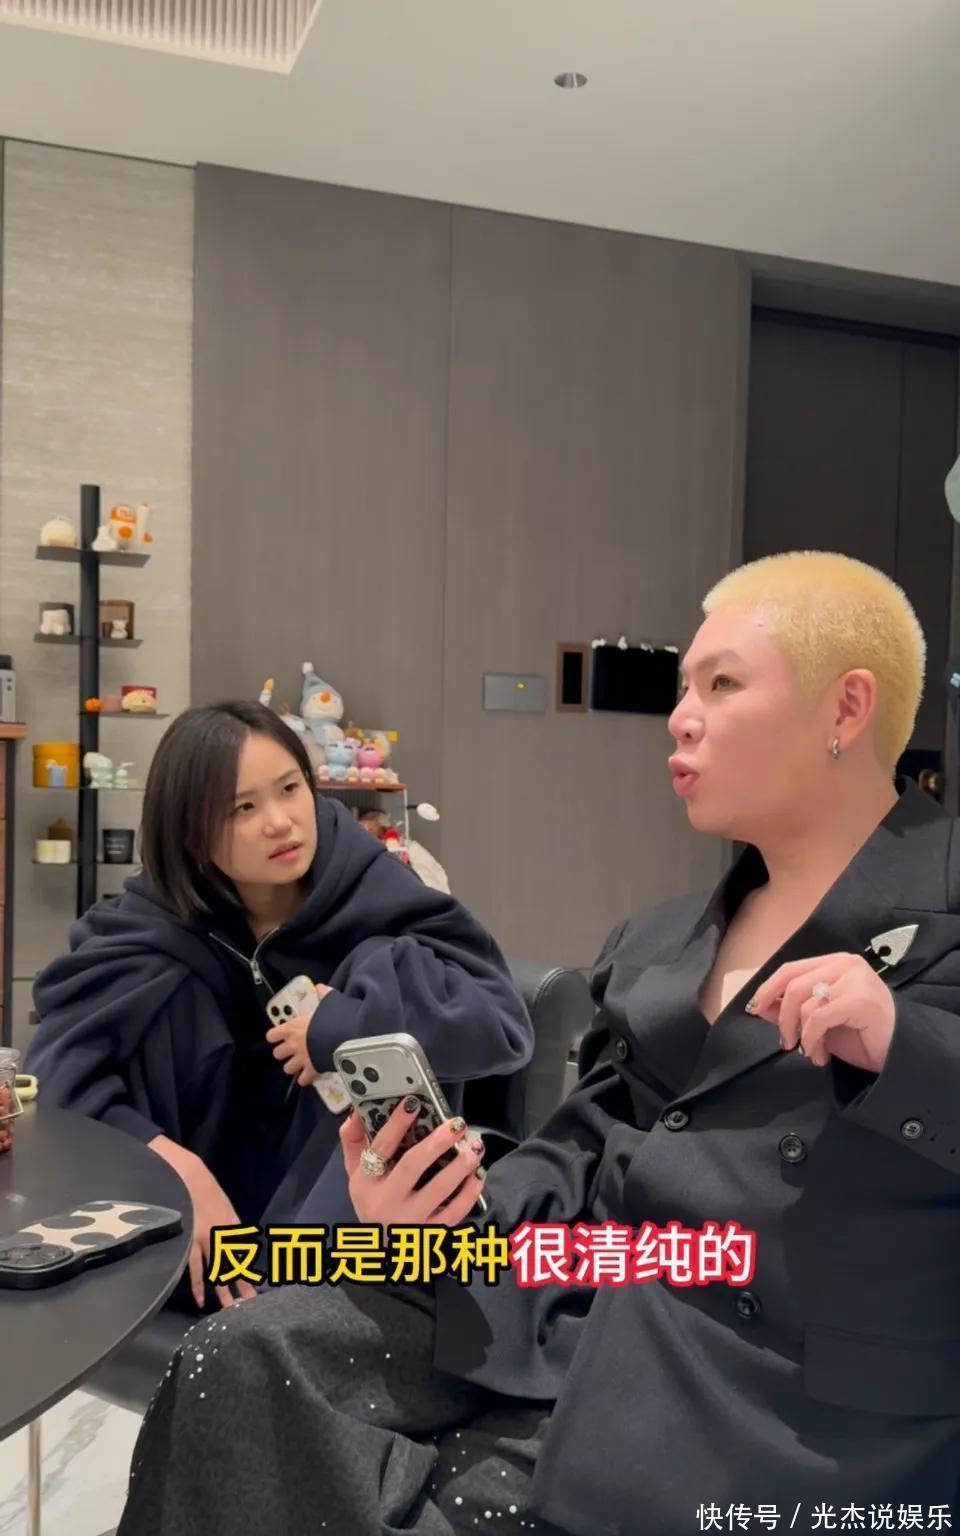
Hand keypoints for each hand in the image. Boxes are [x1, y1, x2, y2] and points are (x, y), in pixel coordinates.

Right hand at [149, 1136, 258, 1308]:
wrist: (185, 1174)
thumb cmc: (202, 1184)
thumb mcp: (222, 1200)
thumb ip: (229, 1219)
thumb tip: (238, 1234)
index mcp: (231, 1223)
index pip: (243, 1251)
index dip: (248, 1266)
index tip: (256, 1282)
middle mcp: (222, 1234)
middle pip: (234, 1264)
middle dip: (242, 1284)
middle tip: (250, 1303)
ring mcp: (205, 1240)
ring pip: (217, 1271)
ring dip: (224, 1291)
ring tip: (230, 1308)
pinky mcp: (189, 1242)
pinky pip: (195, 1268)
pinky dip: (198, 1285)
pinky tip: (201, 1300)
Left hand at [266, 985, 331, 1086]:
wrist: (342, 1036)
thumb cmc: (332, 1017)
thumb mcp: (328, 1001)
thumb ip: (322, 994)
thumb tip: (319, 987)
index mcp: (292, 1027)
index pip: (272, 1035)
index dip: (275, 1036)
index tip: (281, 1035)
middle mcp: (293, 1045)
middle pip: (277, 1053)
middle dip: (284, 1052)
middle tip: (292, 1049)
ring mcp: (301, 1059)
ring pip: (287, 1068)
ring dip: (293, 1066)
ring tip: (300, 1063)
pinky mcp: (311, 1070)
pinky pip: (303, 1080)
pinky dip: (306, 1078)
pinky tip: (310, 1074)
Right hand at [339, 1101, 485, 1226]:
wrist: (381, 1250)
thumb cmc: (372, 1203)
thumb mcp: (355, 1175)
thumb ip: (353, 1142)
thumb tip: (357, 1111)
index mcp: (366, 1182)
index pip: (380, 1148)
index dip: (396, 1124)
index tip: (413, 1103)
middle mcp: (386, 1202)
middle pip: (412, 1166)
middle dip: (437, 1142)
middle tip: (457, 1124)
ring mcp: (410, 1220)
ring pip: (439, 1189)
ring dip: (461, 1165)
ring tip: (475, 1146)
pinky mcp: (432, 1233)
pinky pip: (455, 1211)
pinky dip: (470, 1192)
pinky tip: (478, 1174)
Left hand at [747, 953, 895, 1072]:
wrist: (900, 1053)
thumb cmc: (861, 1035)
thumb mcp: (819, 1020)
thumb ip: (792, 1008)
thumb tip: (760, 1005)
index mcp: (834, 963)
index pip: (790, 969)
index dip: (768, 988)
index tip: (755, 1009)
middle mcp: (845, 964)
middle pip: (793, 984)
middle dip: (782, 1017)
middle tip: (785, 1042)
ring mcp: (854, 979)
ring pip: (804, 1002)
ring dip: (800, 1034)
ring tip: (810, 1052)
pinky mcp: (860, 999)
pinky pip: (818, 1017)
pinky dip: (811, 1040)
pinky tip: (819, 1056)